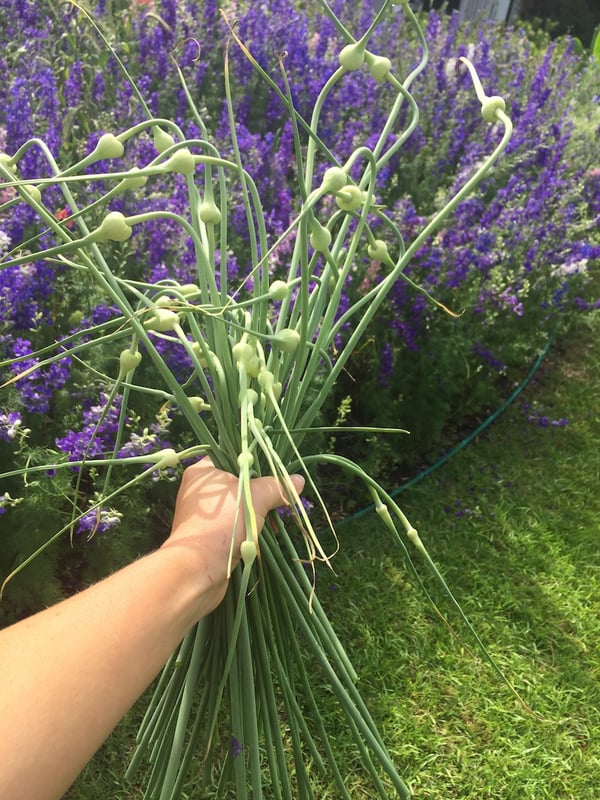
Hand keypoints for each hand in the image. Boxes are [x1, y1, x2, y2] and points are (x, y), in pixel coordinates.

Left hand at [161, 458, 303, 613]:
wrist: (198, 570)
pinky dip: (250, 527)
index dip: (255, 461)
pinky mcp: (209, 535)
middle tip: (280, 497)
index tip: (276, 471)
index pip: (232, 456)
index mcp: (204, 473)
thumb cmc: (223, 524)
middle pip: (238, 483)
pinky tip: (266, 534)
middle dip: (262, 492)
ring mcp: (204, 515)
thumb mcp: (255, 498)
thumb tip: (297, 480)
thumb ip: (276, 486)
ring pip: (238, 506)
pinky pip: (234, 524)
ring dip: (258, 512)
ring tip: (276, 519)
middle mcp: (200, 491)